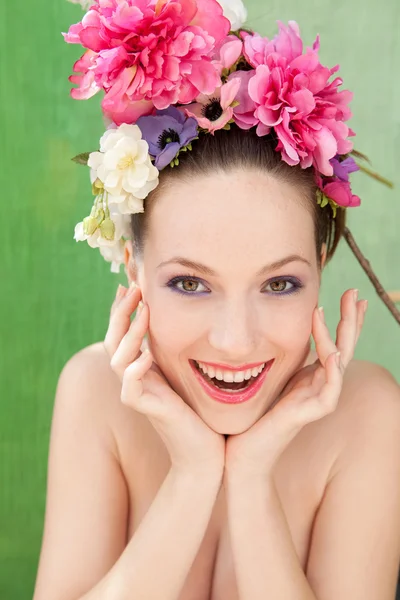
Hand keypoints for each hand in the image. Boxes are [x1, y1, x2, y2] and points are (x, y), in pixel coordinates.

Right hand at [104, 283, 224, 477]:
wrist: (206, 451)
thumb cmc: (201, 410)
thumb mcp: (189, 370)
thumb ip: (181, 348)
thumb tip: (189, 316)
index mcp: (143, 367)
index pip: (123, 333)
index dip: (123, 309)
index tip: (130, 283)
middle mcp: (137, 378)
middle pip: (113, 341)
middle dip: (121, 313)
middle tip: (133, 288)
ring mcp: (140, 395)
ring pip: (118, 361)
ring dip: (130, 335)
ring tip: (145, 314)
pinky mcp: (149, 411)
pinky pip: (130, 391)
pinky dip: (135, 372)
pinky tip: (147, 355)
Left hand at [224, 289, 367, 480]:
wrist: (240, 450)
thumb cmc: (251, 415)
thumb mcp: (266, 377)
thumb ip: (278, 358)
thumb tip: (273, 329)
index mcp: (311, 377)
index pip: (334, 343)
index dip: (344, 320)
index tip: (351, 295)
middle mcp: (319, 386)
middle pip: (344, 347)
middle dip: (352, 319)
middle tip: (356, 292)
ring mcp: (317, 399)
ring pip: (340, 361)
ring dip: (344, 333)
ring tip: (345, 306)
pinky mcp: (310, 413)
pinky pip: (331, 386)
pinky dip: (333, 365)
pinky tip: (333, 347)